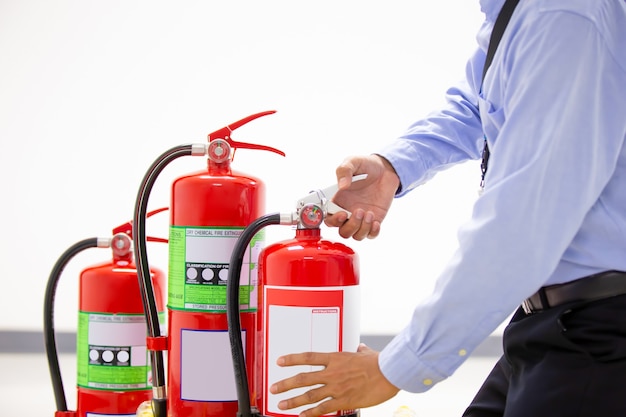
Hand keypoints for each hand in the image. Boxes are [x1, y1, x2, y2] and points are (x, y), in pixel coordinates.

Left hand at [270, 344, 399, 416]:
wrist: (388, 372)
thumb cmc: (378, 362)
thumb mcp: (366, 353)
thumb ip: (360, 351)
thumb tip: (361, 348)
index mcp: (335, 358)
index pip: (308, 357)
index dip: (292, 359)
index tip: (280, 361)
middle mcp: (332, 372)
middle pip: (303, 378)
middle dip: (286, 384)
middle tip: (274, 388)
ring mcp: (336, 387)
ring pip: (309, 395)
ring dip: (293, 400)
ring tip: (282, 404)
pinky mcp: (343, 400)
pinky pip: (323, 408)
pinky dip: (311, 413)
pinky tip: (302, 415)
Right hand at [326, 155, 399, 239]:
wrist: (386, 169)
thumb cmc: (365, 165)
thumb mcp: (353, 162)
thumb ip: (344, 170)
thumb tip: (342, 185)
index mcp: (338, 200)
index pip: (328, 218)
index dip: (333, 220)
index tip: (343, 213)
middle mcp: (347, 211)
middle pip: (342, 231)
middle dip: (350, 226)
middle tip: (359, 211)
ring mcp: (360, 218)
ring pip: (355, 235)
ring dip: (362, 228)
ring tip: (369, 213)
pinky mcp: (374, 220)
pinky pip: (370, 235)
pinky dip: (372, 232)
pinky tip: (376, 221)